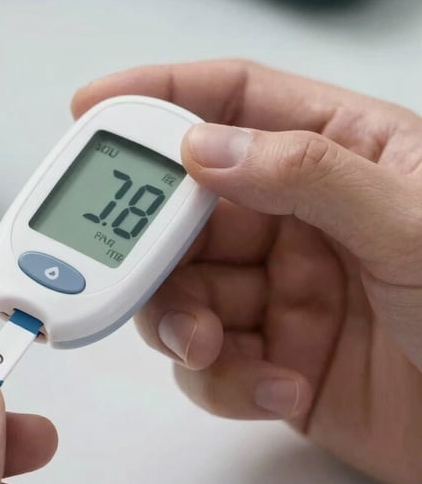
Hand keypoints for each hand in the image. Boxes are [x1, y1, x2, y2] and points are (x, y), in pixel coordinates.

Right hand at [74, 61, 421, 483]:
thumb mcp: (417, 225)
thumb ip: (309, 174)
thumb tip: (207, 148)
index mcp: (339, 156)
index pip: (232, 102)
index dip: (158, 97)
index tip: (94, 106)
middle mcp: (299, 220)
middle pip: (186, 207)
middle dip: (154, 242)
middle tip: (140, 266)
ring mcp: (282, 292)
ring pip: (183, 288)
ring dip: (181, 320)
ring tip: (213, 344)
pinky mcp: (272, 358)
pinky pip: (210, 362)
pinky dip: (225, 379)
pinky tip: (278, 386)